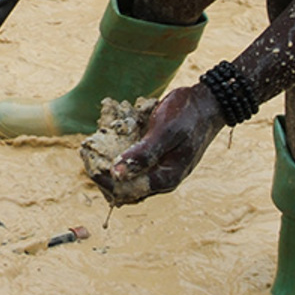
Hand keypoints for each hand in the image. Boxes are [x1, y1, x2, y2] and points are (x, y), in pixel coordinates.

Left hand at [87, 84, 224, 205]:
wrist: (206, 103)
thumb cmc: (187, 115)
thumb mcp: (165, 131)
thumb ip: (143, 154)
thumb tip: (117, 173)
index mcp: (167, 178)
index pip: (129, 191)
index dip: (107, 181)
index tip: (90, 165)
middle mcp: (162, 178)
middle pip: (126, 188)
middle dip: (106, 175)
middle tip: (88, 154)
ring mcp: (159, 169)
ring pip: (128, 177)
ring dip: (111, 165)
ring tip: (95, 148)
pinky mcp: (156, 159)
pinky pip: (133, 164)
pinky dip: (120, 155)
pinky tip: (110, 141)